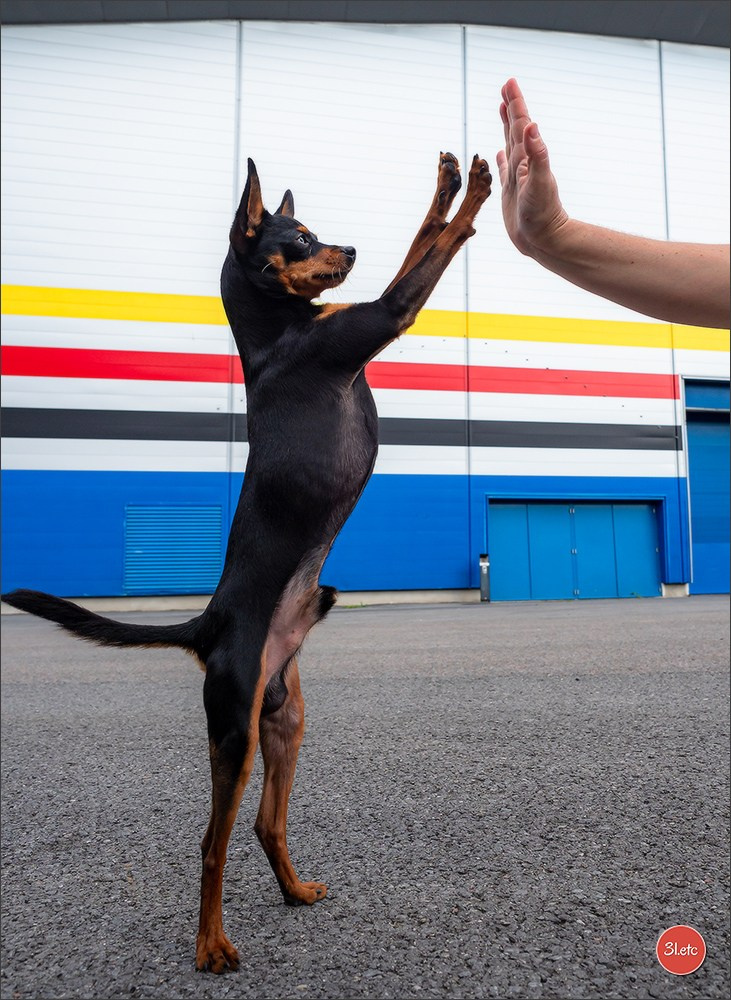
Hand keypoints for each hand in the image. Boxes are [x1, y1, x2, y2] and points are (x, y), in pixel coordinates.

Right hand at [496, 78, 568, 258]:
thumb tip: (533, 126)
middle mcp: (523, 164)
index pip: (521, 124)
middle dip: (511, 107)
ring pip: (510, 145)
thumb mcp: (540, 183)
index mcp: (527, 159)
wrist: (545, 240)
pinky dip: (501, 159)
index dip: (516, 104)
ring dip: (506, 127)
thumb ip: (538, 154)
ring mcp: (517, 178)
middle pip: (516, 129)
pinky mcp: (511, 194)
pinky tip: (499, 154)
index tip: (510, 83)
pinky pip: (504, 170)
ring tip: (503, 109)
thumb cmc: (543, 215)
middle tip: (506, 87)